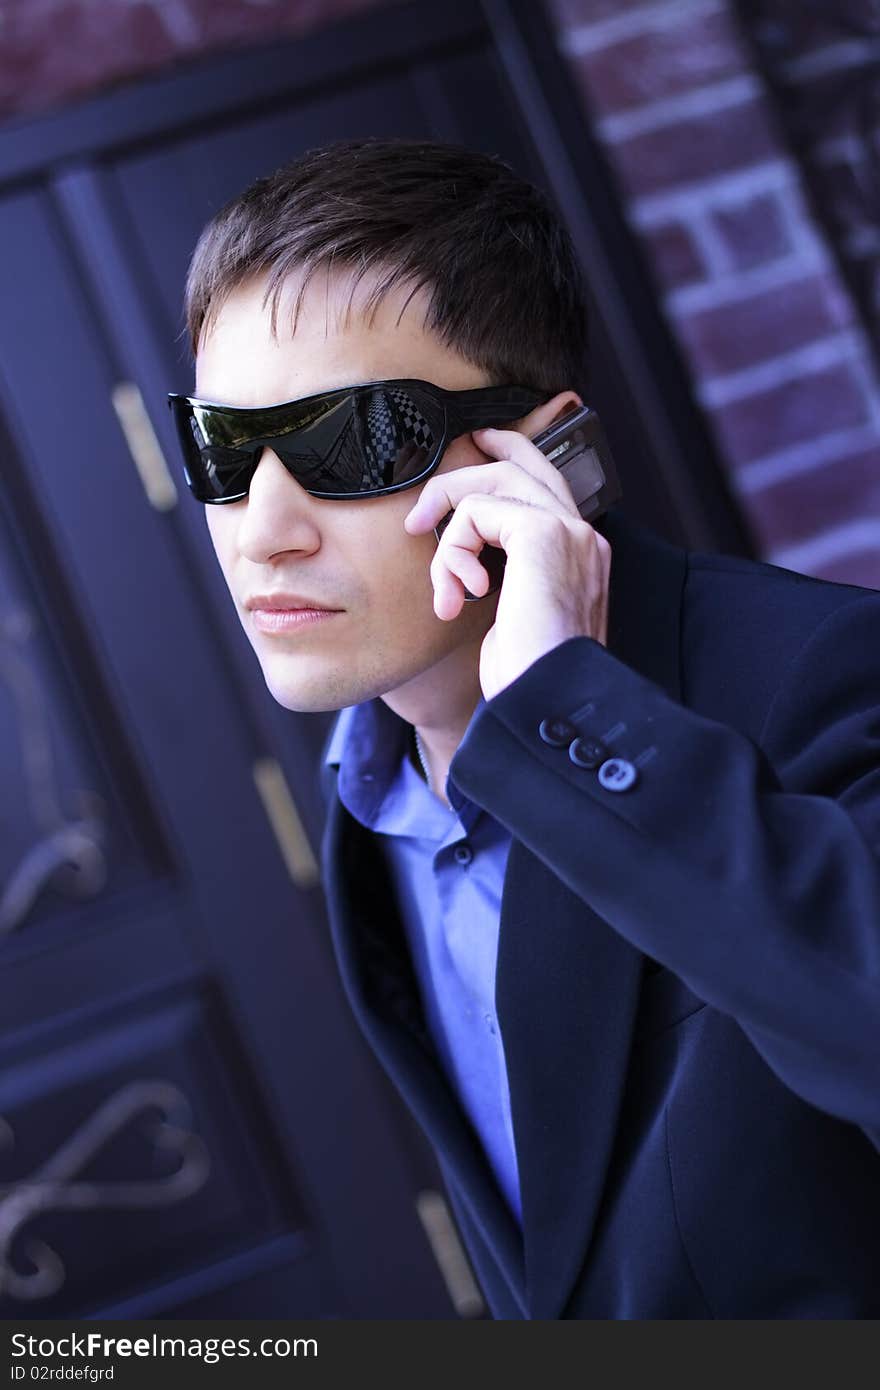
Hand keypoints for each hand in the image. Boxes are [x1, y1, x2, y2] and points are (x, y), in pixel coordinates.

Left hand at [403, 426, 611, 701]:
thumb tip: (470, 563)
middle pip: (522, 464)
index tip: (468, 457)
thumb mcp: (516, 621)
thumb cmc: (529, 677)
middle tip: (421, 510)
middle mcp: (584, 536)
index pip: (546, 484)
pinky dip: (453, 550)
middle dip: (465, 472)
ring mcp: (568, 532)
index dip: (506, 459)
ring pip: (492, 484)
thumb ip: (505, 579)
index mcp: (583, 555)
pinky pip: (477, 512)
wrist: (548, 701)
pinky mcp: (542, 534)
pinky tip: (459, 593)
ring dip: (449, 534)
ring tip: (445, 587)